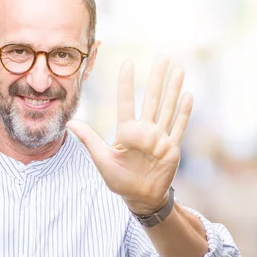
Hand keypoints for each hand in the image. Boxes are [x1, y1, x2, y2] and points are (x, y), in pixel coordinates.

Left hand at [66, 57, 192, 214]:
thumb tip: (69, 123)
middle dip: (157, 79)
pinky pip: (179, 127)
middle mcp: (145, 130)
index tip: (128, 63)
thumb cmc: (119, 180)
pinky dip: (184, 112)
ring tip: (178, 70)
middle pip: (152, 99)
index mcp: (127, 131)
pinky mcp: (171, 148)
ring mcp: (159, 138)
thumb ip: (89, 139)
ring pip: (167, 108)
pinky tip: (187, 95)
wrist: (140, 198)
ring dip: (173, 89)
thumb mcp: (102, 159)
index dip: (126, 82)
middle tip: (162, 57)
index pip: (126, 101)